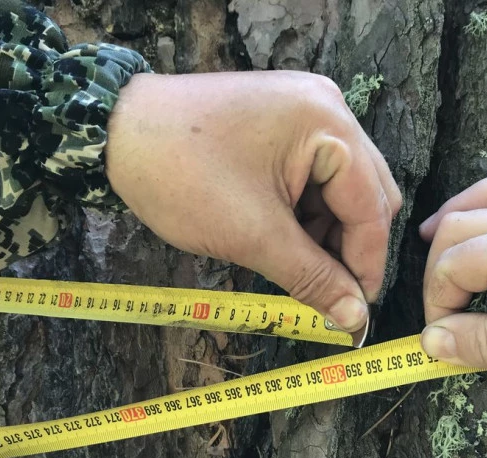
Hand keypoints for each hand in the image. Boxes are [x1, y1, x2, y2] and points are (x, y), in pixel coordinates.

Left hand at [105, 71, 400, 330]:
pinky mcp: (285, 119)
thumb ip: (312, 278)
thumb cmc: (182, 176)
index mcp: (328, 124)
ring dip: (329, 231)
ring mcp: (307, 108)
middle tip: (332, 293)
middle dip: (351, 246)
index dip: (368, 263)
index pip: (371, 206)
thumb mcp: (253, 235)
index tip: (358, 313)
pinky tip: (285, 237)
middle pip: (368, 192)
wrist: (115, 132)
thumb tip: (354, 320)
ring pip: (343, 187)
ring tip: (299, 266)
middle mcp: (328, 107)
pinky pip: (317, 173)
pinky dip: (308, 211)